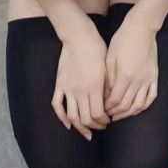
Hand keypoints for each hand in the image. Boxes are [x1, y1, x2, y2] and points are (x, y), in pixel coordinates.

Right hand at [51, 26, 110, 140]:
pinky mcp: (60, 84)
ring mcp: (68, 88)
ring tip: (87, 130)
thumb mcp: (108, 69)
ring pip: (72, 116)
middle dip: (96, 126)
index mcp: (94, 87)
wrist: (79, 37)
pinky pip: (57, 105)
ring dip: (81, 127)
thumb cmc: (97, 50)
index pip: (99, 114)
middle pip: (86, 118)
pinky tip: (68, 125)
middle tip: (101, 125)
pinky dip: (62, 118)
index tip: (109, 120)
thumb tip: (109, 106)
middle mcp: (80, 90)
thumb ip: (108, 89)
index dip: (104, 121)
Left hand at [104, 9, 158, 120]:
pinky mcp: (155, 77)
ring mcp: (148, 79)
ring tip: (120, 114)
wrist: (141, 28)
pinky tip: (136, 109)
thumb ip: (109, 79)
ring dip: (129, 113)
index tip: (101, 109)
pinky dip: (144, 106)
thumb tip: (105, 96)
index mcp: (125, 75)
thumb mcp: (110, 58)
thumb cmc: (122, 40)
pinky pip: (151, 97)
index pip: (115, 100)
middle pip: (126, 105)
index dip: (107, 108)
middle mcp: (138, 80)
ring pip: (139, 105)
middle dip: (116, 112)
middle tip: (108, 115)